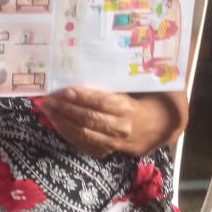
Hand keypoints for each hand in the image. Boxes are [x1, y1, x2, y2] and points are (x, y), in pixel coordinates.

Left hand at [40, 85, 187, 158]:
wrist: (164, 127)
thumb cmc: (151, 100)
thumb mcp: (142, 85)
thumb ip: (124, 77)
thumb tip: (98, 60)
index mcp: (131, 109)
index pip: (103, 103)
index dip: (83, 97)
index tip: (66, 90)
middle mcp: (122, 128)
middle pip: (90, 120)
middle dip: (66, 109)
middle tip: (48, 99)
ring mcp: (115, 143)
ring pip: (85, 135)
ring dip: (62, 123)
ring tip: (47, 110)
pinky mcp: (109, 152)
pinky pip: (85, 146)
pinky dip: (69, 135)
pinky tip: (57, 124)